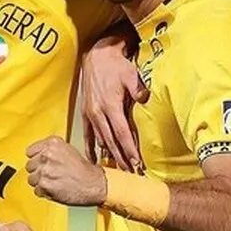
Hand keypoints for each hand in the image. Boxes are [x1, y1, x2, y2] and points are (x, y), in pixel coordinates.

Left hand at [26, 136, 106, 205]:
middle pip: (29, 166)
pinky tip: (55, 189)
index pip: (30, 151)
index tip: (41, 163)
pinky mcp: (44, 185)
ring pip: (31, 179)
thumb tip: (37, 156)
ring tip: (54, 182)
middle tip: (51, 175)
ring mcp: (44, 170)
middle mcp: (47, 154)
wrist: (94, 184)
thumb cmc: (84, 170)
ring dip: (40, 183)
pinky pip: (36, 190)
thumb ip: (51, 151)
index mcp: (52, 143)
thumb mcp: (68, 150)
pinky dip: (44, 193)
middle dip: (38, 171)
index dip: (36, 159)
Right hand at [80, 32, 146, 171]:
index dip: (129, 150)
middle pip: (111, 142)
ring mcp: (91, 114)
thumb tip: (145, 98)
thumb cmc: (116, 66)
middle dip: (122, 158)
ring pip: (101, 140)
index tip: (137, 163)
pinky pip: (88, 134)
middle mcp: (99, 113)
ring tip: (118, 170)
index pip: (122, 133)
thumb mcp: (130, 74)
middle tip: (131, 173)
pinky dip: (91, 148)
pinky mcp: (86, 113)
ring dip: (110, 156)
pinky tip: (94, 160)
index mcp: (111, 105)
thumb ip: (137, 88)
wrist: (97, 56)